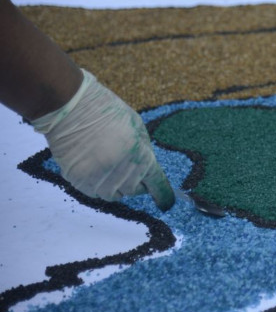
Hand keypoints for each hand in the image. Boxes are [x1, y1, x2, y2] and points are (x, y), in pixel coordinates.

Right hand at [32, 69, 174, 210]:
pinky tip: (92, 166)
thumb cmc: (108, 113)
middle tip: (126, 167)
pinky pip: (93, 192)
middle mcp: (122, 172)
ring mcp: (99, 178)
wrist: (73, 107)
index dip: (162, 195)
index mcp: (141, 157)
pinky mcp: (79, 180)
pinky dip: (95, 184)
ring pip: (113, 195)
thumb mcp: (137, 129)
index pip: (156, 185)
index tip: (166, 203)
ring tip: (107, 164)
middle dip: (135, 183)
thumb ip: (143, 153)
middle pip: (134, 190)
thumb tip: (145, 173)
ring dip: (114, 185)